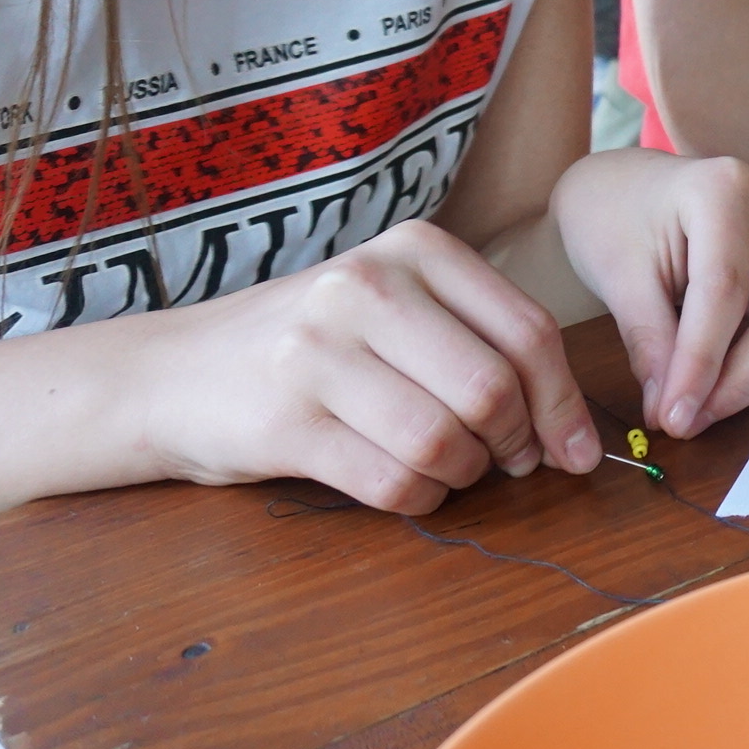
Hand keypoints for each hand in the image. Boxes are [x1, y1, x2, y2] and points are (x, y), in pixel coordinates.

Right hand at [127, 218, 599, 515]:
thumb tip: (565, 426)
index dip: (563, 402)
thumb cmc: (311, 344)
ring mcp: (318, 352)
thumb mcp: (394, 306)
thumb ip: (477, 342)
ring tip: (448, 469)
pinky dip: (418, 498)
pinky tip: (409, 486)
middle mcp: (366, 287)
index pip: (526, 331)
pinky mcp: (285, 421)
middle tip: (506, 463)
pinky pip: (391, 481)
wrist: (172, 372)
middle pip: (492, 389)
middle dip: (515, 443)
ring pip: (443, 440)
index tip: (576, 450)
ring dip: (462, 474)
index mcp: (413, 249)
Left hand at [552, 149, 748, 438]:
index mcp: (724, 187)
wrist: (630, 188)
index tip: (674, 417)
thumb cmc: (616, 218)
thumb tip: (674, 410)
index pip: (724, 291)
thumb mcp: (618, 276)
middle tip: (692, 420)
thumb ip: (651, 342)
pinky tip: (728, 377)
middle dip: (745, 380)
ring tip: (705, 403)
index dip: (702, 364)